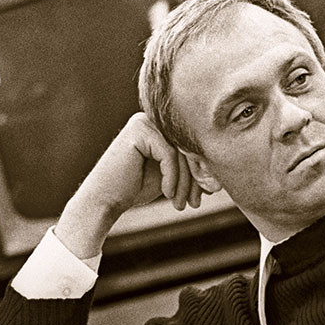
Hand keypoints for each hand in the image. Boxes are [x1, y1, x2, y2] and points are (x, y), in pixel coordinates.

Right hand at [56, 112, 205, 257]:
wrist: (105, 199)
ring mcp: (144, 122)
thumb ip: (190, 168)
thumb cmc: (135, 189)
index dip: (202, 172)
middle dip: (195, 179)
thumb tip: (219, 169)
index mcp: (161, 128)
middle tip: (196, 203)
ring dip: (184, 183)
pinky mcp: (139, 131)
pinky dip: (172, 177)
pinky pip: (169, 155)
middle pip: (188, 149)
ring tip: (180, 204)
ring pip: (181, 153)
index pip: (192, 148)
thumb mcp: (171, 177)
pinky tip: (167, 194)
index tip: (208, 194)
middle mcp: (153, 120)